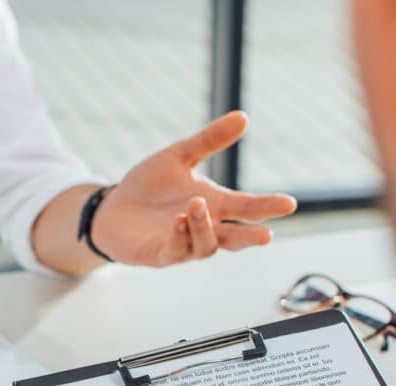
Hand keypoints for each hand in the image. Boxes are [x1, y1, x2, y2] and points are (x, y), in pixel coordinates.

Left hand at [91, 111, 296, 265]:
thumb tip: (242, 116)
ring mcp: (182, 244)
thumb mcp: (178, 158)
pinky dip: (179, 238)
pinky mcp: (158, 254)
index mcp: (215, 204)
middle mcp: (204, 228)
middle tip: (266, 235)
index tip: (289, 204)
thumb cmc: (148, 187)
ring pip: (205, 245)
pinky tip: (178, 222)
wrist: (112, 209)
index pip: (247, 208)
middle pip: (234, 237)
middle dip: (249, 236)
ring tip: (195, 205)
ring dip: (203, 227)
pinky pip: (175, 251)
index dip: (268, 207)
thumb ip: (208, 141)